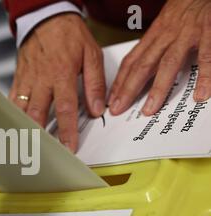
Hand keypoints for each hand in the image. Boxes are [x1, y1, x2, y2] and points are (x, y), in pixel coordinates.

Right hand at [9, 13, 105, 151]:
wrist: (46, 18)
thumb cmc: (69, 35)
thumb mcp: (91, 53)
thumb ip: (95, 83)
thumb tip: (97, 108)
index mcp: (61, 74)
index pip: (64, 109)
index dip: (67, 131)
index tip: (69, 148)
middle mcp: (41, 80)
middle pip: (38, 114)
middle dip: (41, 137)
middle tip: (44, 154)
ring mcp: (27, 80)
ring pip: (22, 110)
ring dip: (25, 130)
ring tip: (28, 146)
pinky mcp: (18, 79)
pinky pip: (13, 100)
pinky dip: (14, 116)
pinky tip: (17, 127)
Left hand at [109, 0, 210, 115]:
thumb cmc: (189, 6)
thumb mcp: (166, 24)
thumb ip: (156, 45)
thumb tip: (144, 70)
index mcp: (155, 34)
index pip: (131, 61)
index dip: (119, 81)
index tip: (111, 99)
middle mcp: (167, 34)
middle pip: (143, 65)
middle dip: (128, 89)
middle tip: (118, 108)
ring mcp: (187, 33)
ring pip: (168, 63)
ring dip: (157, 88)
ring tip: (149, 109)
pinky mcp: (209, 31)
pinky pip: (206, 56)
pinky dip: (204, 76)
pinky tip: (200, 93)